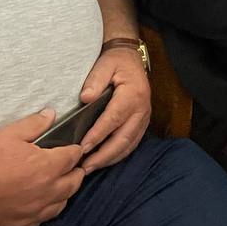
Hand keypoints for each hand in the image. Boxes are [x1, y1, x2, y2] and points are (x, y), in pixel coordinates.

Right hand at [0, 108, 84, 225]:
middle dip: (76, 172)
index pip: (72, 158)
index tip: (74, 148)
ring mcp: (33, 212)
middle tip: (73, 166)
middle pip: (74, 183)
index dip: (75, 151)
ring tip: (60, 184)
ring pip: (61, 204)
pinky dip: (47, 209)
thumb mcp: (10, 134)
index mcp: (46, 167)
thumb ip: (35, 124)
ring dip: (64, 192)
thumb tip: (50, 115)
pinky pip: (43, 219)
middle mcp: (45, 192)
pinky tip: (41, 202)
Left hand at [77, 46, 150, 173]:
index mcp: (132, 94)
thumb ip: (95, 80)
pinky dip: (118, 154)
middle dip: (104, 155)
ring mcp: (144, 117)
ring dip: (110, 158)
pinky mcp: (142, 122)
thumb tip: (85, 98)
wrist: (130, 57)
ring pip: (129, 144)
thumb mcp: (104, 64)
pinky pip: (132, 143)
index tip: (82, 147)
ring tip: (91, 168)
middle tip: (85, 167)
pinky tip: (105, 160)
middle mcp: (141, 109)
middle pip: (123, 138)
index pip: (113, 119)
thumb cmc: (116, 62)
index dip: (98, 135)